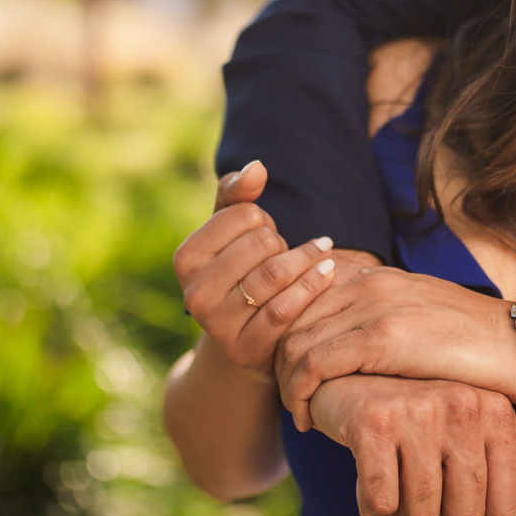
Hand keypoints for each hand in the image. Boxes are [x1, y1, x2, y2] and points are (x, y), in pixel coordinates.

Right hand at [171, 161, 347, 376]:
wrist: (245, 337)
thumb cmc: (241, 272)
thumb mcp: (231, 232)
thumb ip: (238, 194)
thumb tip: (257, 166)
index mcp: (185, 258)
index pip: (244, 214)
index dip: (263, 220)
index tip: (264, 235)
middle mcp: (194, 293)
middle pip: (264, 243)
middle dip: (283, 243)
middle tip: (287, 254)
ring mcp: (217, 325)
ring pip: (276, 275)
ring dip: (306, 261)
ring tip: (320, 256)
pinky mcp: (245, 348)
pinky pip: (285, 310)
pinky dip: (313, 286)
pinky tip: (329, 272)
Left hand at [275, 266, 515, 427]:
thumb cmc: (478, 345)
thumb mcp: (422, 318)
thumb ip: (384, 319)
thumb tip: (352, 345)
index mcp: (379, 274)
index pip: (304, 294)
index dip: (287, 335)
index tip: (290, 371)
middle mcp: (371, 281)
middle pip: (291, 317)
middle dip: (278, 362)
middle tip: (288, 399)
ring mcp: (376, 306)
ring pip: (296, 341)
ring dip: (286, 383)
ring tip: (298, 413)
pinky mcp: (383, 337)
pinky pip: (316, 363)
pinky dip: (301, 393)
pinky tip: (309, 419)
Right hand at [308, 375, 515, 515]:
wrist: (350, 381)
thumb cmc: (422, 415)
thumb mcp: (479, 435)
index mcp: (496, 411)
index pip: (504, 513)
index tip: (455, 499)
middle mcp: (463, 406)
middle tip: (417, 485)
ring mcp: (417, 410)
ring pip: (418, 515)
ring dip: (401, 512)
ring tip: (394, 474)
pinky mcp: (372, 422)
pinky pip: (380, 504)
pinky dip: (369, 505)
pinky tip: (369, 472)